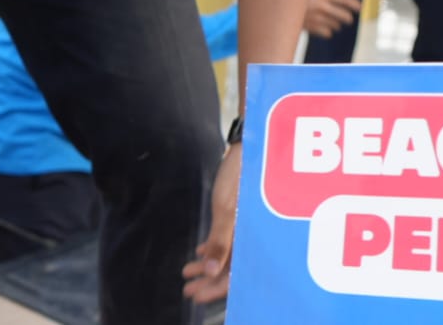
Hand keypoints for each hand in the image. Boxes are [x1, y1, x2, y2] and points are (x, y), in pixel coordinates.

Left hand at [182, 144, 240, 303]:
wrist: (248, 148)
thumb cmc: (239, 177)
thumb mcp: (225, 210)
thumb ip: (220, 242)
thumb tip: (211, 271)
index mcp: (253, 238)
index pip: (236, 274)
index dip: (216, 288)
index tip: (196, 294)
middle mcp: (253, 236)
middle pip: (232, 268)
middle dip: (209, 281)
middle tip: (188, 289)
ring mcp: (247, 227)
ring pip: (228, 255)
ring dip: (208, 266)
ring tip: (188, 271)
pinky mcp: (240, 216)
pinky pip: (228, 241)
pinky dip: (213, 250)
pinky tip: (200, 253)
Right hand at [303, 0, 361, 37]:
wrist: (281, 4)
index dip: (354, 4)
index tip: (361, 8)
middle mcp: (322, 5)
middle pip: (344, 16)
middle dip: (347, 18)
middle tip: (347, 19)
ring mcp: (317, 17)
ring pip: (336, 25)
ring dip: (335, 24)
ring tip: (328, 21)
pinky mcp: (312, 27)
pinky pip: (327, 33)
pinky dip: (327, 31)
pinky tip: (323, 28)